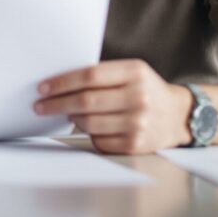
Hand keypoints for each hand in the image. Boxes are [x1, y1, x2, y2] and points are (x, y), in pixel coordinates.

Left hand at [34, 59, 192, 154]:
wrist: (177, 115)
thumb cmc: (146, 90)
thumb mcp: (131, 72)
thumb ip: (102, 74)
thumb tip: (60, 82)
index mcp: (135, 73)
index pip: (89, 76)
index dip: (62, 82)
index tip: (43, 87)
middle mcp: (138, 97)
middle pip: (85, 100)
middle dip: (57, 103)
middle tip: (41, 105)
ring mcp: (137, 123)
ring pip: (88, 122)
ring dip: (70, 118)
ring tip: (65, 112)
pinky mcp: (134, 144)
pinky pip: (98, 140)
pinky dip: (88, 133)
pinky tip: (88, 125)